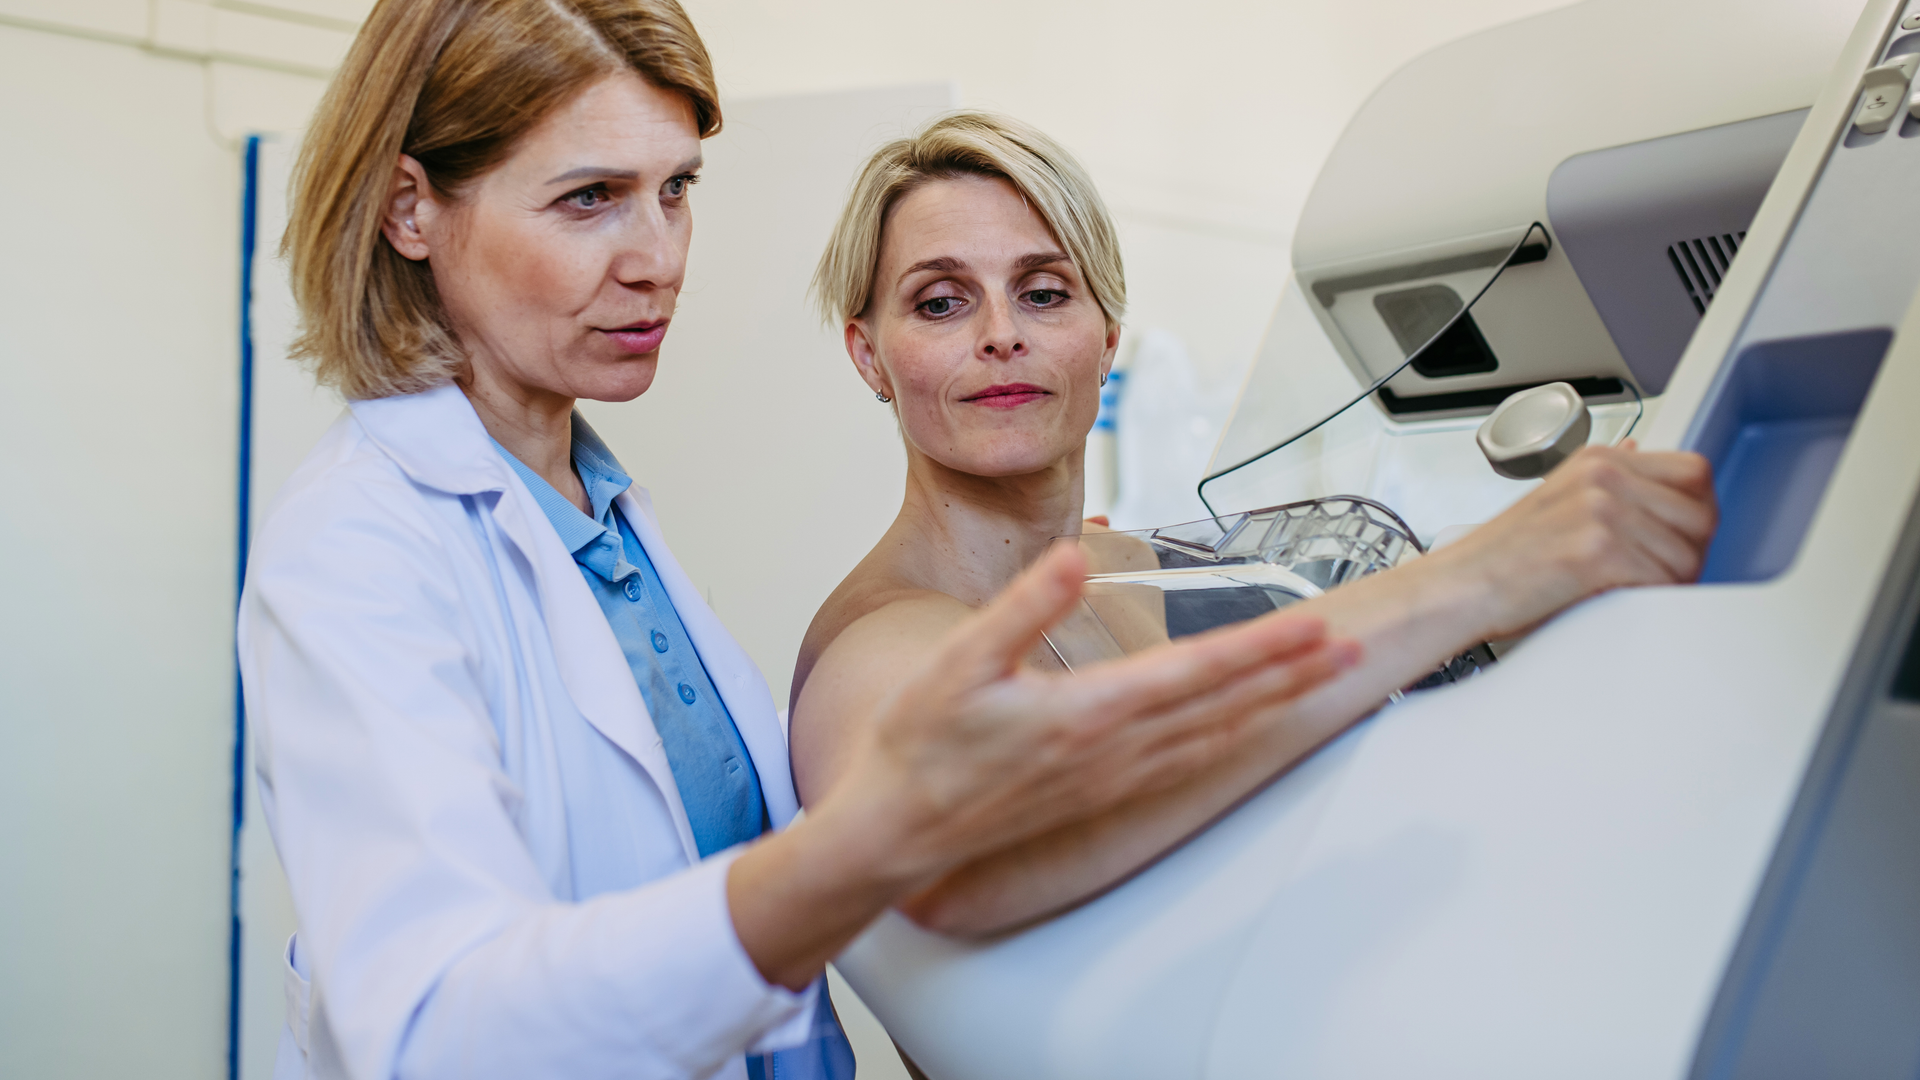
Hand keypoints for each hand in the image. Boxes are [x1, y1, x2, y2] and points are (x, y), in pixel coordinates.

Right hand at [828, 543, 1359, 886]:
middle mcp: (1113, 751)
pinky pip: (1188, 763)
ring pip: (1215, 737)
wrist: (897, 828)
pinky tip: (1248, 729)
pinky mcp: (1103, 791)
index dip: (1261, 647)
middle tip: (1349, 647)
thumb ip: (1023, 607)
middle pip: (1224, 706)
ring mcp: (1113, 777)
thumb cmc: (920, 745)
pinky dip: (1232, 738)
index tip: (1313, 624)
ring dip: (1273, 706)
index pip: (1197, 673)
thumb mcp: (960, 661)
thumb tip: (1072, 558)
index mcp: (1087, 713)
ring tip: (1319, 681)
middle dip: (1292, 674)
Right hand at [1434, 441, 1715, 638]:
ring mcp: (1601, 511)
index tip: (1681, 537)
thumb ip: (1608, 477)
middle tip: (1662, 573)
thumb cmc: (1502, 556)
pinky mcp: (1598, 550)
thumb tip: (1637, 451)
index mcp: (1598, 460)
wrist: (1460, 587)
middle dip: (1691, 552)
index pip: (1693, 472)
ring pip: (1686, 554)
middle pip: (1700, 514)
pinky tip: (1618, 596)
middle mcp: (1603, 477)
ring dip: (1670, 582)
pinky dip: (1649, 598)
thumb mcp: (1557, 497)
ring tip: (1633, 589)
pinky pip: (1662, 579)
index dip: (1698, 511)